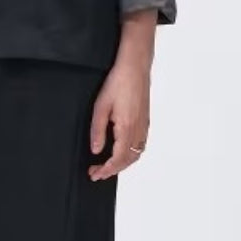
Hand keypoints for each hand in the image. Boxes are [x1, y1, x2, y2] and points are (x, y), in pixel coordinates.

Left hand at [88, 61, 150, 180]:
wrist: (135, 67)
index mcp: (127, 127)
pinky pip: (140, 145)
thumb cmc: (118, 82)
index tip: (95, 174)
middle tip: (97, 173)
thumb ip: (97, 130)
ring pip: (136, 154)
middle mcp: (139, 129)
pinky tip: (121, 152)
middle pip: (128, 160)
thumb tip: (96, 150)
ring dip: (122, 164)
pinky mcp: (145, 120)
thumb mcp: (100, 106)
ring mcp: (144, 125)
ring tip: (107, 166)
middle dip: (112, 170)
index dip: (106, 170)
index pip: (118, 158)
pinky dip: (131, 155)